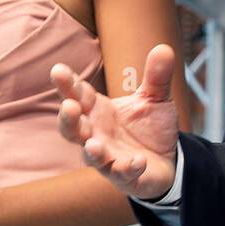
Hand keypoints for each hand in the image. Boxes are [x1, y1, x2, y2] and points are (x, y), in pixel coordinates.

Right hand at [53, 44, 179, 201]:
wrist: (167, 160)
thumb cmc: (150, 127)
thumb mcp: (156, 98)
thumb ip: (157, 77)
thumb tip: (164, 48)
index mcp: (98, 111)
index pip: (78, 95)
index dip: (67, 84)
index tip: (58, 71)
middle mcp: (96, 134)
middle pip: (72, 128)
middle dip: (67, 119)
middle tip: (69, 107)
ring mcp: (108, 157)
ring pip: (91, 156)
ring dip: (92, 151)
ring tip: (94, 144)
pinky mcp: (125, 177)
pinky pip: (123, 174)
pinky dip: (128, 168)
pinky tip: (137, 161)